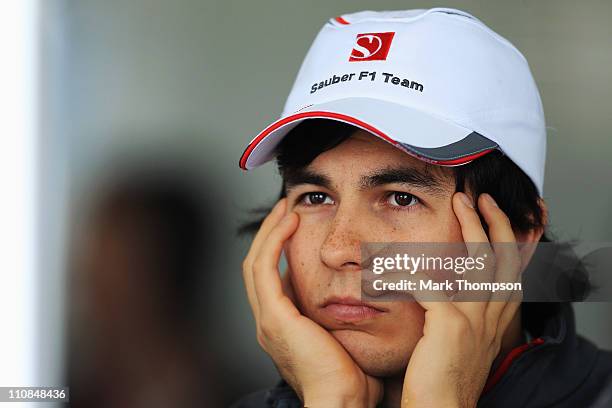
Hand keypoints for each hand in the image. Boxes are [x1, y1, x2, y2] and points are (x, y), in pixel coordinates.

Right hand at [242, 198, 382, 406]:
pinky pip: (265, 267)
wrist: (342, 402)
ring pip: (256, 262)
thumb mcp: (345, 339)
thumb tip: (368, 296)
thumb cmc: (352, 379)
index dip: (279, 251)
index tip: (296, 227)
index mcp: (282, 328)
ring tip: (286, 209)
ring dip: (269, 232)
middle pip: (258, 267)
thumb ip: (345, 318)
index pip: (272, 279)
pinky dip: (274, 241)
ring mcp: (267, 319)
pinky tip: (290, 221)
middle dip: (270, 235)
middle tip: (285, 210)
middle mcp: (268, 322)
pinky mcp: (274, 316)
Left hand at [401, 193, 523, 407]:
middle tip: (480, 198)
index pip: (511, 271)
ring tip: (460, 203)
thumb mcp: (462, 340)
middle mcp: (492, 315)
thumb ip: (459, 311)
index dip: (508, 240)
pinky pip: (427, 282)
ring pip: (479, 259)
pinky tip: (392, 263)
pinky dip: (407, 269)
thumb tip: (446, 286)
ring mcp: (474, 318)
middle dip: (495, 222)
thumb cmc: (443, 377)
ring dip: (470, 226)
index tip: (496, 216)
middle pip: (504, 257)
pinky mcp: (450, 324)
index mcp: (495, 319)